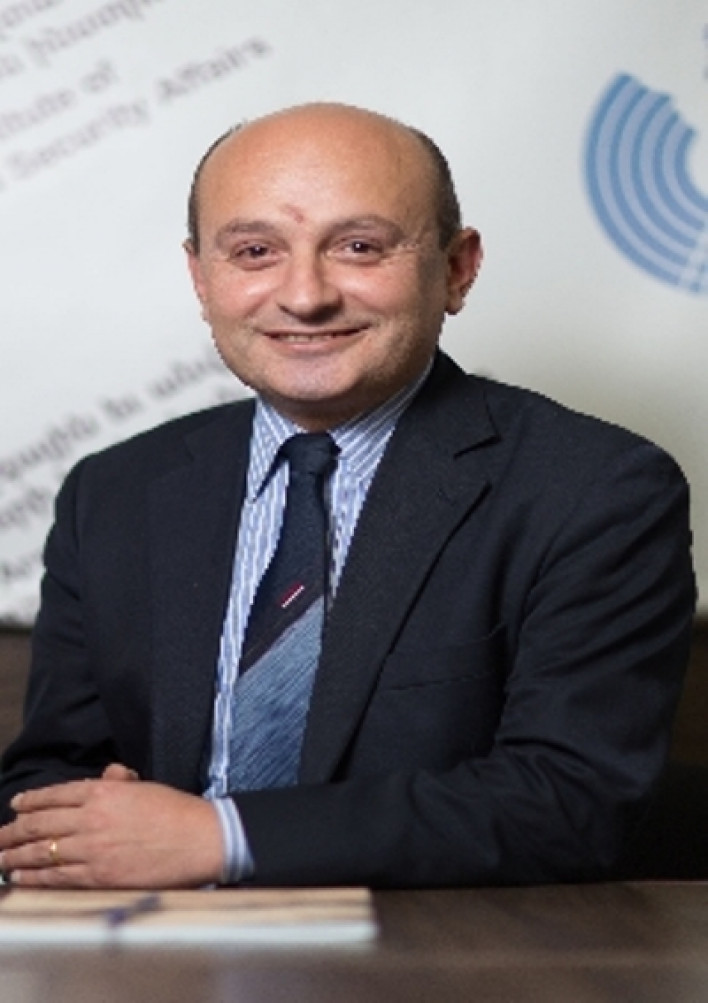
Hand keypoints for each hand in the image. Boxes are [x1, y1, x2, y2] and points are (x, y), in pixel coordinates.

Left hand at [0, 775, 224, 888]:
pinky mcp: (98, 875)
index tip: (17, 805)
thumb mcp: (144, 787)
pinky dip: (33, 877)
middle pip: (40, 823)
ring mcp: (92, 848)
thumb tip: (108, 774)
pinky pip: (56, 876)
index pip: (55, 794)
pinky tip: (20, 878)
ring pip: (42, 851)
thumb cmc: (175, 810)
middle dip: (13, 831)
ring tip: (0, 859)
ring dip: (15, 855)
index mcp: (103, 791)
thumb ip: (119, 781)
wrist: (198, 839)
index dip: (31, 801)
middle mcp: (91, 817)